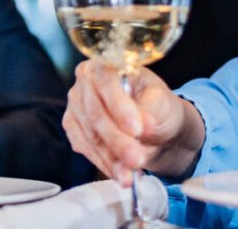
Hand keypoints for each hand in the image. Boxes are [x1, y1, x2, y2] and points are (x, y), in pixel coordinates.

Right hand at [63, 60, 204, 185]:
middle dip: (117, 140)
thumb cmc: (159, 106)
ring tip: (130, 175)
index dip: (119, 106)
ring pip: (90, 135)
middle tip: (137, 159)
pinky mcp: (75, 129)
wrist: (156, 128)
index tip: (137, 129)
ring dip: (111, 158)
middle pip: (95, 112)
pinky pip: (86, 149)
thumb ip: (151, 109)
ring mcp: (77, 105)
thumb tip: (144, 123)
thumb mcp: (163, 102)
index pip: (107, 80)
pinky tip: (120, 174)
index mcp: (108, 63)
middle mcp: (86, 81)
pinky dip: (105, 164)